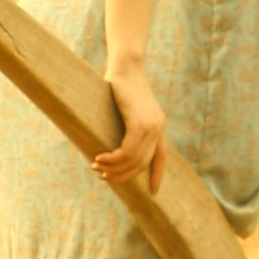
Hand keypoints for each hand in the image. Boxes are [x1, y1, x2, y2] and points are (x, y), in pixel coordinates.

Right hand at [94, 66, 167, 193]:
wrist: (126, 67)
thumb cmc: (122, 87)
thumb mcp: (129, 111)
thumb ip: (128, 128)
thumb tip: (116, 145)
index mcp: (159, 129)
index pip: (161, 158)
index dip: (157, 176)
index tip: (154, 191)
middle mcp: (158, 129)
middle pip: (142, 164)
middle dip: (122, 175)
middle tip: (104, 177)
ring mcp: (151, 126)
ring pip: (133, 159)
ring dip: (113, 168)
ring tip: (97, 168)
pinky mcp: (139, 123)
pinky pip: (127, 150)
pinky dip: (113, 158)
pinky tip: (99, 159)